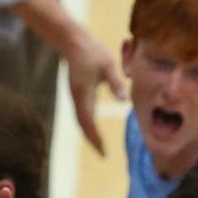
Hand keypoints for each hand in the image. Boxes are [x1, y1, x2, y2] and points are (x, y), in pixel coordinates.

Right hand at [62, 29, 123, 153]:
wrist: (73, 42)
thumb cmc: (92, 52)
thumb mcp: (107, 65)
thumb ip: (116, 82)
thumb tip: (123, 101)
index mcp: (83, 94)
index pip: (88, 122)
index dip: (95, 138)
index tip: (103, 150)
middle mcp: (77, 99)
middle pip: (83, 125)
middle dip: (92, 140)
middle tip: (103, 154)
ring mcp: (75, 97)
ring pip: (81, 121)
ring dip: (89, 134)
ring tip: (99, 146)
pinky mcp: (77, 94)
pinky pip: (81, 114)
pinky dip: (87, 125)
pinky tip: (93, 129)